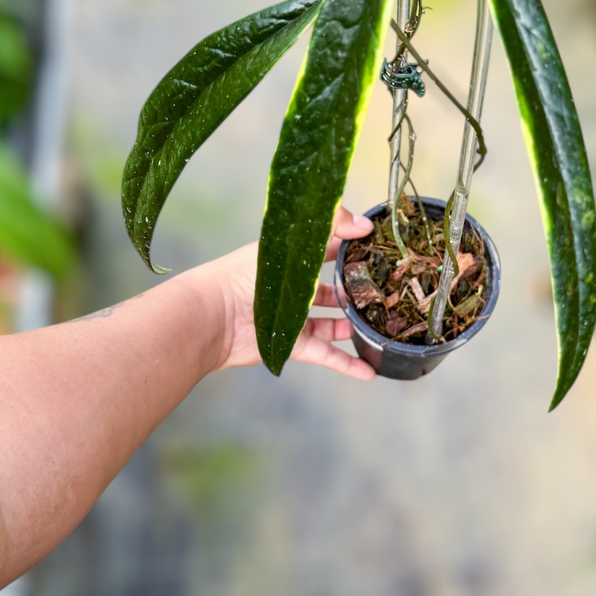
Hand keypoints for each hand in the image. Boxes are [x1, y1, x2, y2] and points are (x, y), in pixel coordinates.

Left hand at [202, 206, 375, 379]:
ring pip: (332, 324)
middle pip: (332, 291)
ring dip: (354, 328)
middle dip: (356, 293)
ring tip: (379, 329)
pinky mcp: (293, 345)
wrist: (212, 317)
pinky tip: (368, 371)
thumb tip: (364, 224)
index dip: (351, 250)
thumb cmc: (241, 276)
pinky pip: (326, 354)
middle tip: (383, 294)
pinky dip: (346, 364)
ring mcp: (294, 320)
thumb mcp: (288, 244)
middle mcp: (294, 290)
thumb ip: (328, 229)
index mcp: (291, 262)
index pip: (327, 251)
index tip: (378, 250)